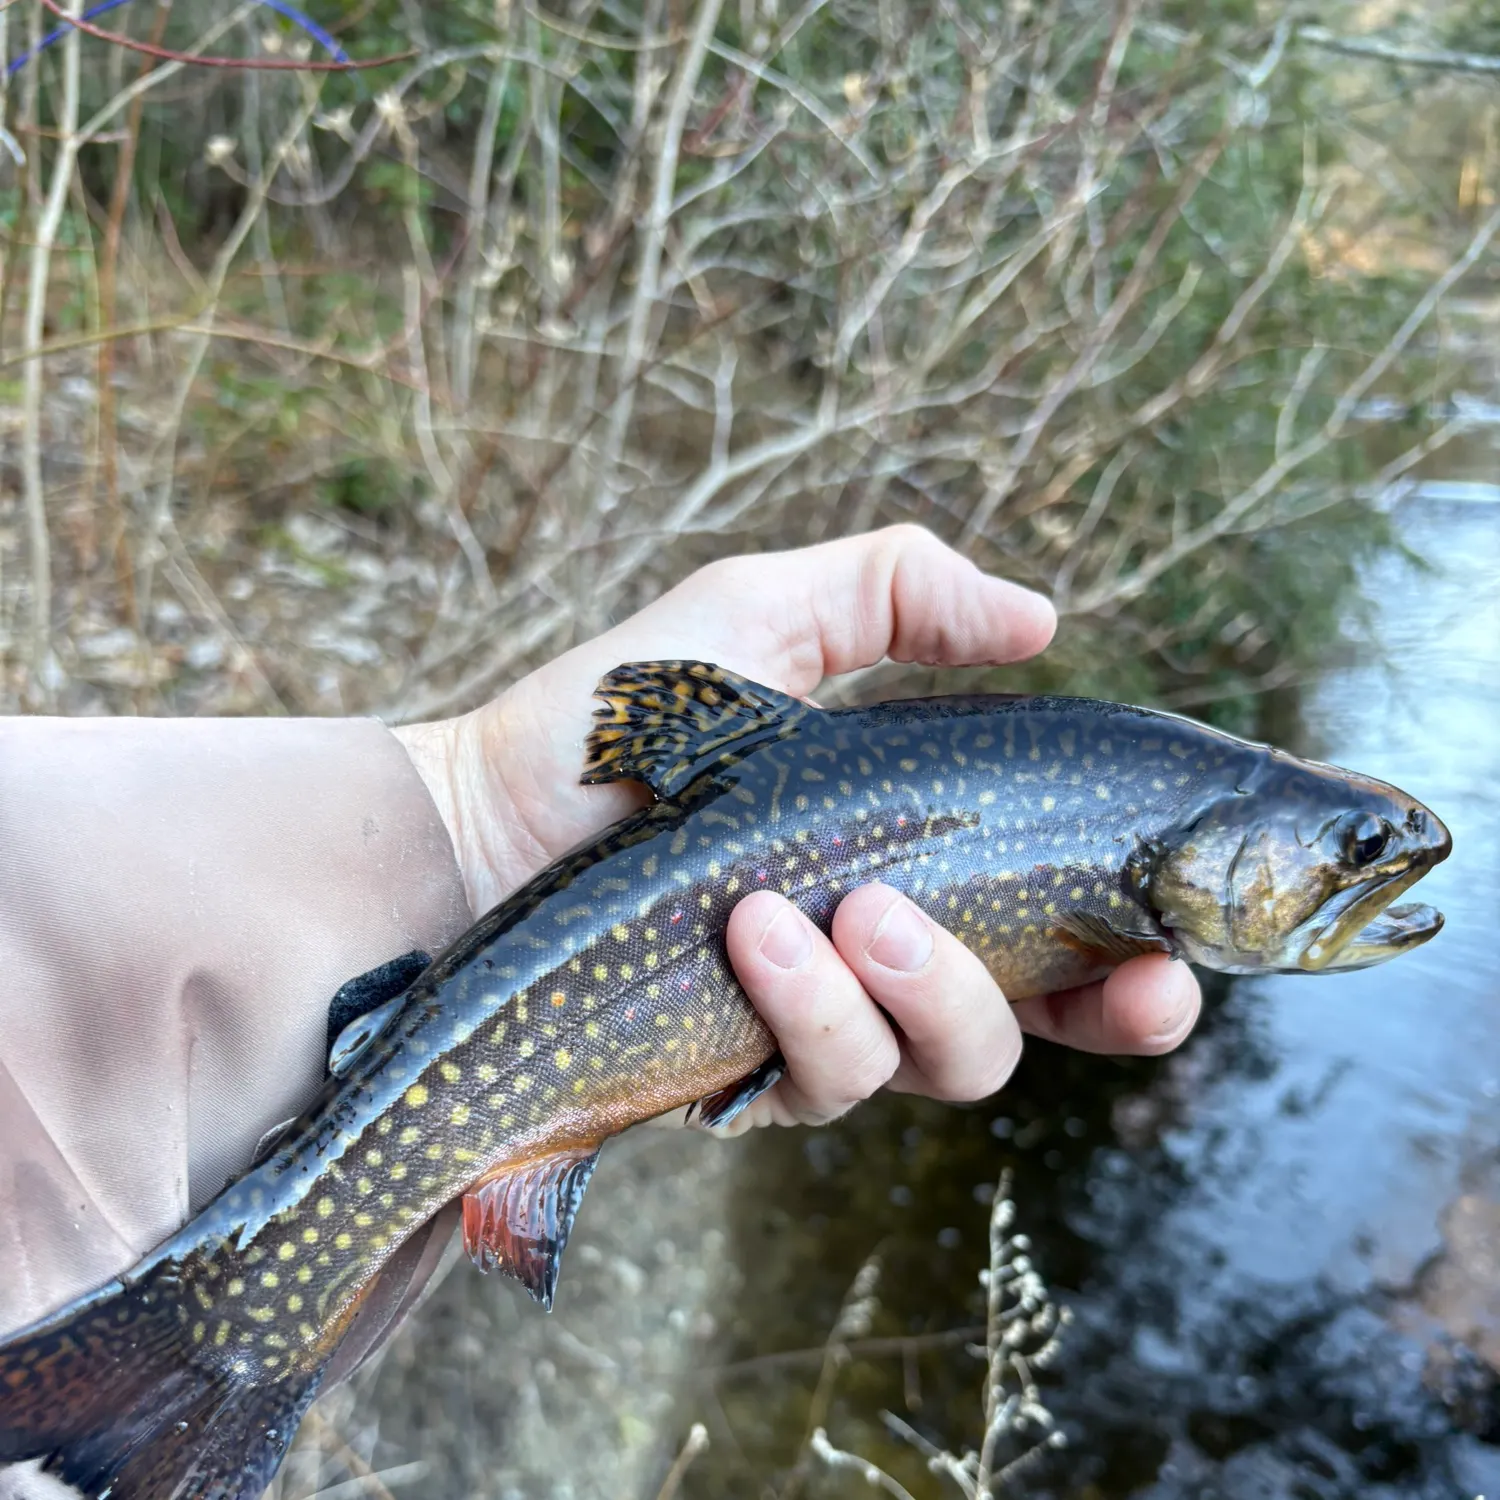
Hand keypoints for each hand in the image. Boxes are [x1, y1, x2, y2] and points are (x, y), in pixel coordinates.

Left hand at [395, 525, 1200, 1129]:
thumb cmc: (613, 722)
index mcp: (910, 868)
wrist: (472, 819)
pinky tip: (757, 939)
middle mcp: (873, 965)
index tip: (1172, 954)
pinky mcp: (736, 1076)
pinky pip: (822, 1082)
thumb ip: (895, 594)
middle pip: (1027, 1030)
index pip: (1061, 945)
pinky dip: (810, 1011)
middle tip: (1081, 956)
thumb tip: (1043, 617)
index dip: (1138, 968)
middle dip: (1084, 1012)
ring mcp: (808, 1029)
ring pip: (937, 1064)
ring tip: (843, 908)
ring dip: (919, 991)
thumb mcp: (761, 616)